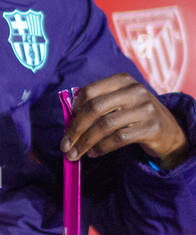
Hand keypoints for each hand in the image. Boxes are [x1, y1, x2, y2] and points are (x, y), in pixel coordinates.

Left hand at [61, 74, 189, 168]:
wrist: (169, 131)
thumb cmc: (134, 116)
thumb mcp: (118, 103)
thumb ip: (96, 106)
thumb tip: (67, 121)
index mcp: (122, 80)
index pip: (90, 91)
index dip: (74, 109)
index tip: (66, 124)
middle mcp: (134, 91)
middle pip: (94, 108)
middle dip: (75, 129)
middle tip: (64, 146)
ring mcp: (145, 108)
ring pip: (105, 125)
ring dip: (85, 142)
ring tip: (75, 154)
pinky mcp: (151, 127)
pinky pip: (118, 138)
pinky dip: (102, 148)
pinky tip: (94, 153)